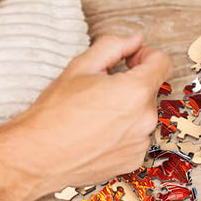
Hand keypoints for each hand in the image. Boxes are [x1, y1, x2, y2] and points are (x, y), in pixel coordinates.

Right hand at [0, 33, 171, 200]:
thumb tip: (134, 40)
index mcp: (135, 91)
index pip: (162, 63)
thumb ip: (113, 46)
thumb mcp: (80, 67)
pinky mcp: (134, 160)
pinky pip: (136, 137)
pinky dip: (123, 132)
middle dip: (131, 85)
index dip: (146, 55)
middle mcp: (145, 119)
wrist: (37, 157)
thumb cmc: (54, 113)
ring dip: (128, 110)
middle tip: (99, 89)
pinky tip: (98, 134)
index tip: (131, 60)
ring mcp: (141, 142)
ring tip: (95, 115)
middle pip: (150, 90)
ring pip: (143, 115)